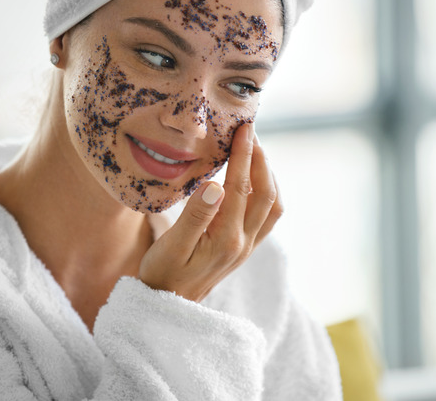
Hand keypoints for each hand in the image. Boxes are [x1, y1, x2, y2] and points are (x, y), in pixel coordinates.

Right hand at [138, 123, 282, 301]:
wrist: (168, 307)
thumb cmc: (162, 274)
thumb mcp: (171, 246)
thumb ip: (195, 216)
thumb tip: (216, 184)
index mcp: (226, 239)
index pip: (241, 188)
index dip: (244, 155)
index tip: (243, 129)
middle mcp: (243, 243)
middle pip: (265, 193)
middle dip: (260, 158)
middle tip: (249, 132)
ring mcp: (248, 247)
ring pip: (273, 205)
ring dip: (268, 174)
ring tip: (255, 150)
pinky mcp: (245, 248)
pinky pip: (268, 215)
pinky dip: (267, 190)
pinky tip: (255, 178)